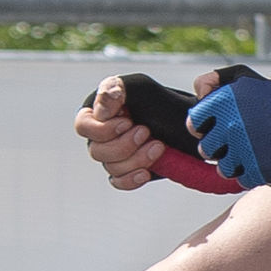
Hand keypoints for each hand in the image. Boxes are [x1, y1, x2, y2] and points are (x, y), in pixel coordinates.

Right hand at [73, 76, 162, 190]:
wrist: (188, 127)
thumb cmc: (162, 103)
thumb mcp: (141, 88)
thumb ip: (116, 90)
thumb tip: (99, 109)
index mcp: (98, 112)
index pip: (83, 126)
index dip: (103, 129)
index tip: (128, 122)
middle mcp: (101, 134)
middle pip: (96, 151)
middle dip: (124, 145)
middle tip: (146, 132)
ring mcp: (112, 155)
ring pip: (111, 167)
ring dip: (136, 159)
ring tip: (158, 146)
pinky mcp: (126, 171)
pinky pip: (118, 182)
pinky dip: (132, 178)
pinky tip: (146, 172)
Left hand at [186, 73, 270, 189]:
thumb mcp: (244, 78)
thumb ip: (214, 81)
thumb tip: (198, 95)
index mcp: (226, 102)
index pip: (194, 122)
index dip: (203, 127)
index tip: (215, 128)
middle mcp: (233, 125)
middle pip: (206, 149)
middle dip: (218, 147)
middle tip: (236, 141)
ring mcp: (246, 149)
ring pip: (222, 168)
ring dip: (233, 163)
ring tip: (249, 152)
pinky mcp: (260, 169)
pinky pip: (241, 179)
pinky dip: (250, 173)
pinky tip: (262, 160)